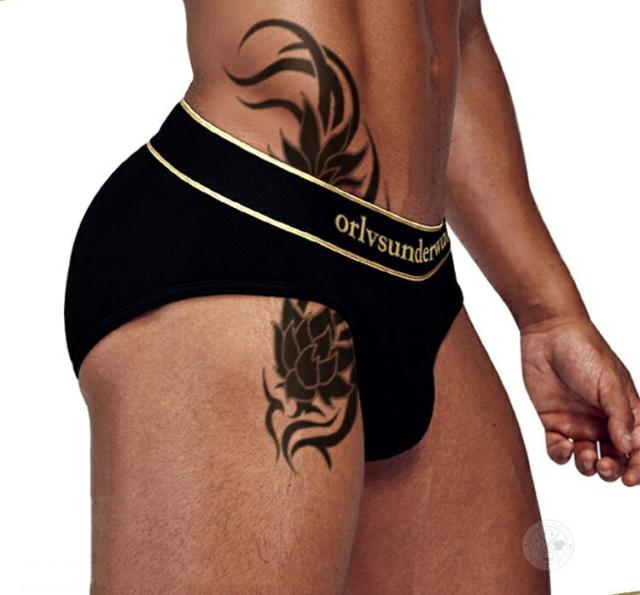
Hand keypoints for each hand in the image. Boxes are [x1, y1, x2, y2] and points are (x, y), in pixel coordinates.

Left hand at [520, 313, 639, 485]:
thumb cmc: (586, 351)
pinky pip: (558, 449)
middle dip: (613, 471)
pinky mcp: (553, 421)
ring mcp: (578, 423)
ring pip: (587, 460)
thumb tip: (627, 449)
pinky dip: (561, 456)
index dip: (639, 466)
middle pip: (614, 460)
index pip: (638, 447)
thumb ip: (619, 416)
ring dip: (588, 466)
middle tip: (605, 467)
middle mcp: (603, 421)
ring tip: (584, 456)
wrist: (549, 334)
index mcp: (625, 412)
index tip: (632, 478)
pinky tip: (563, 447)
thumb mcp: (609, 383)